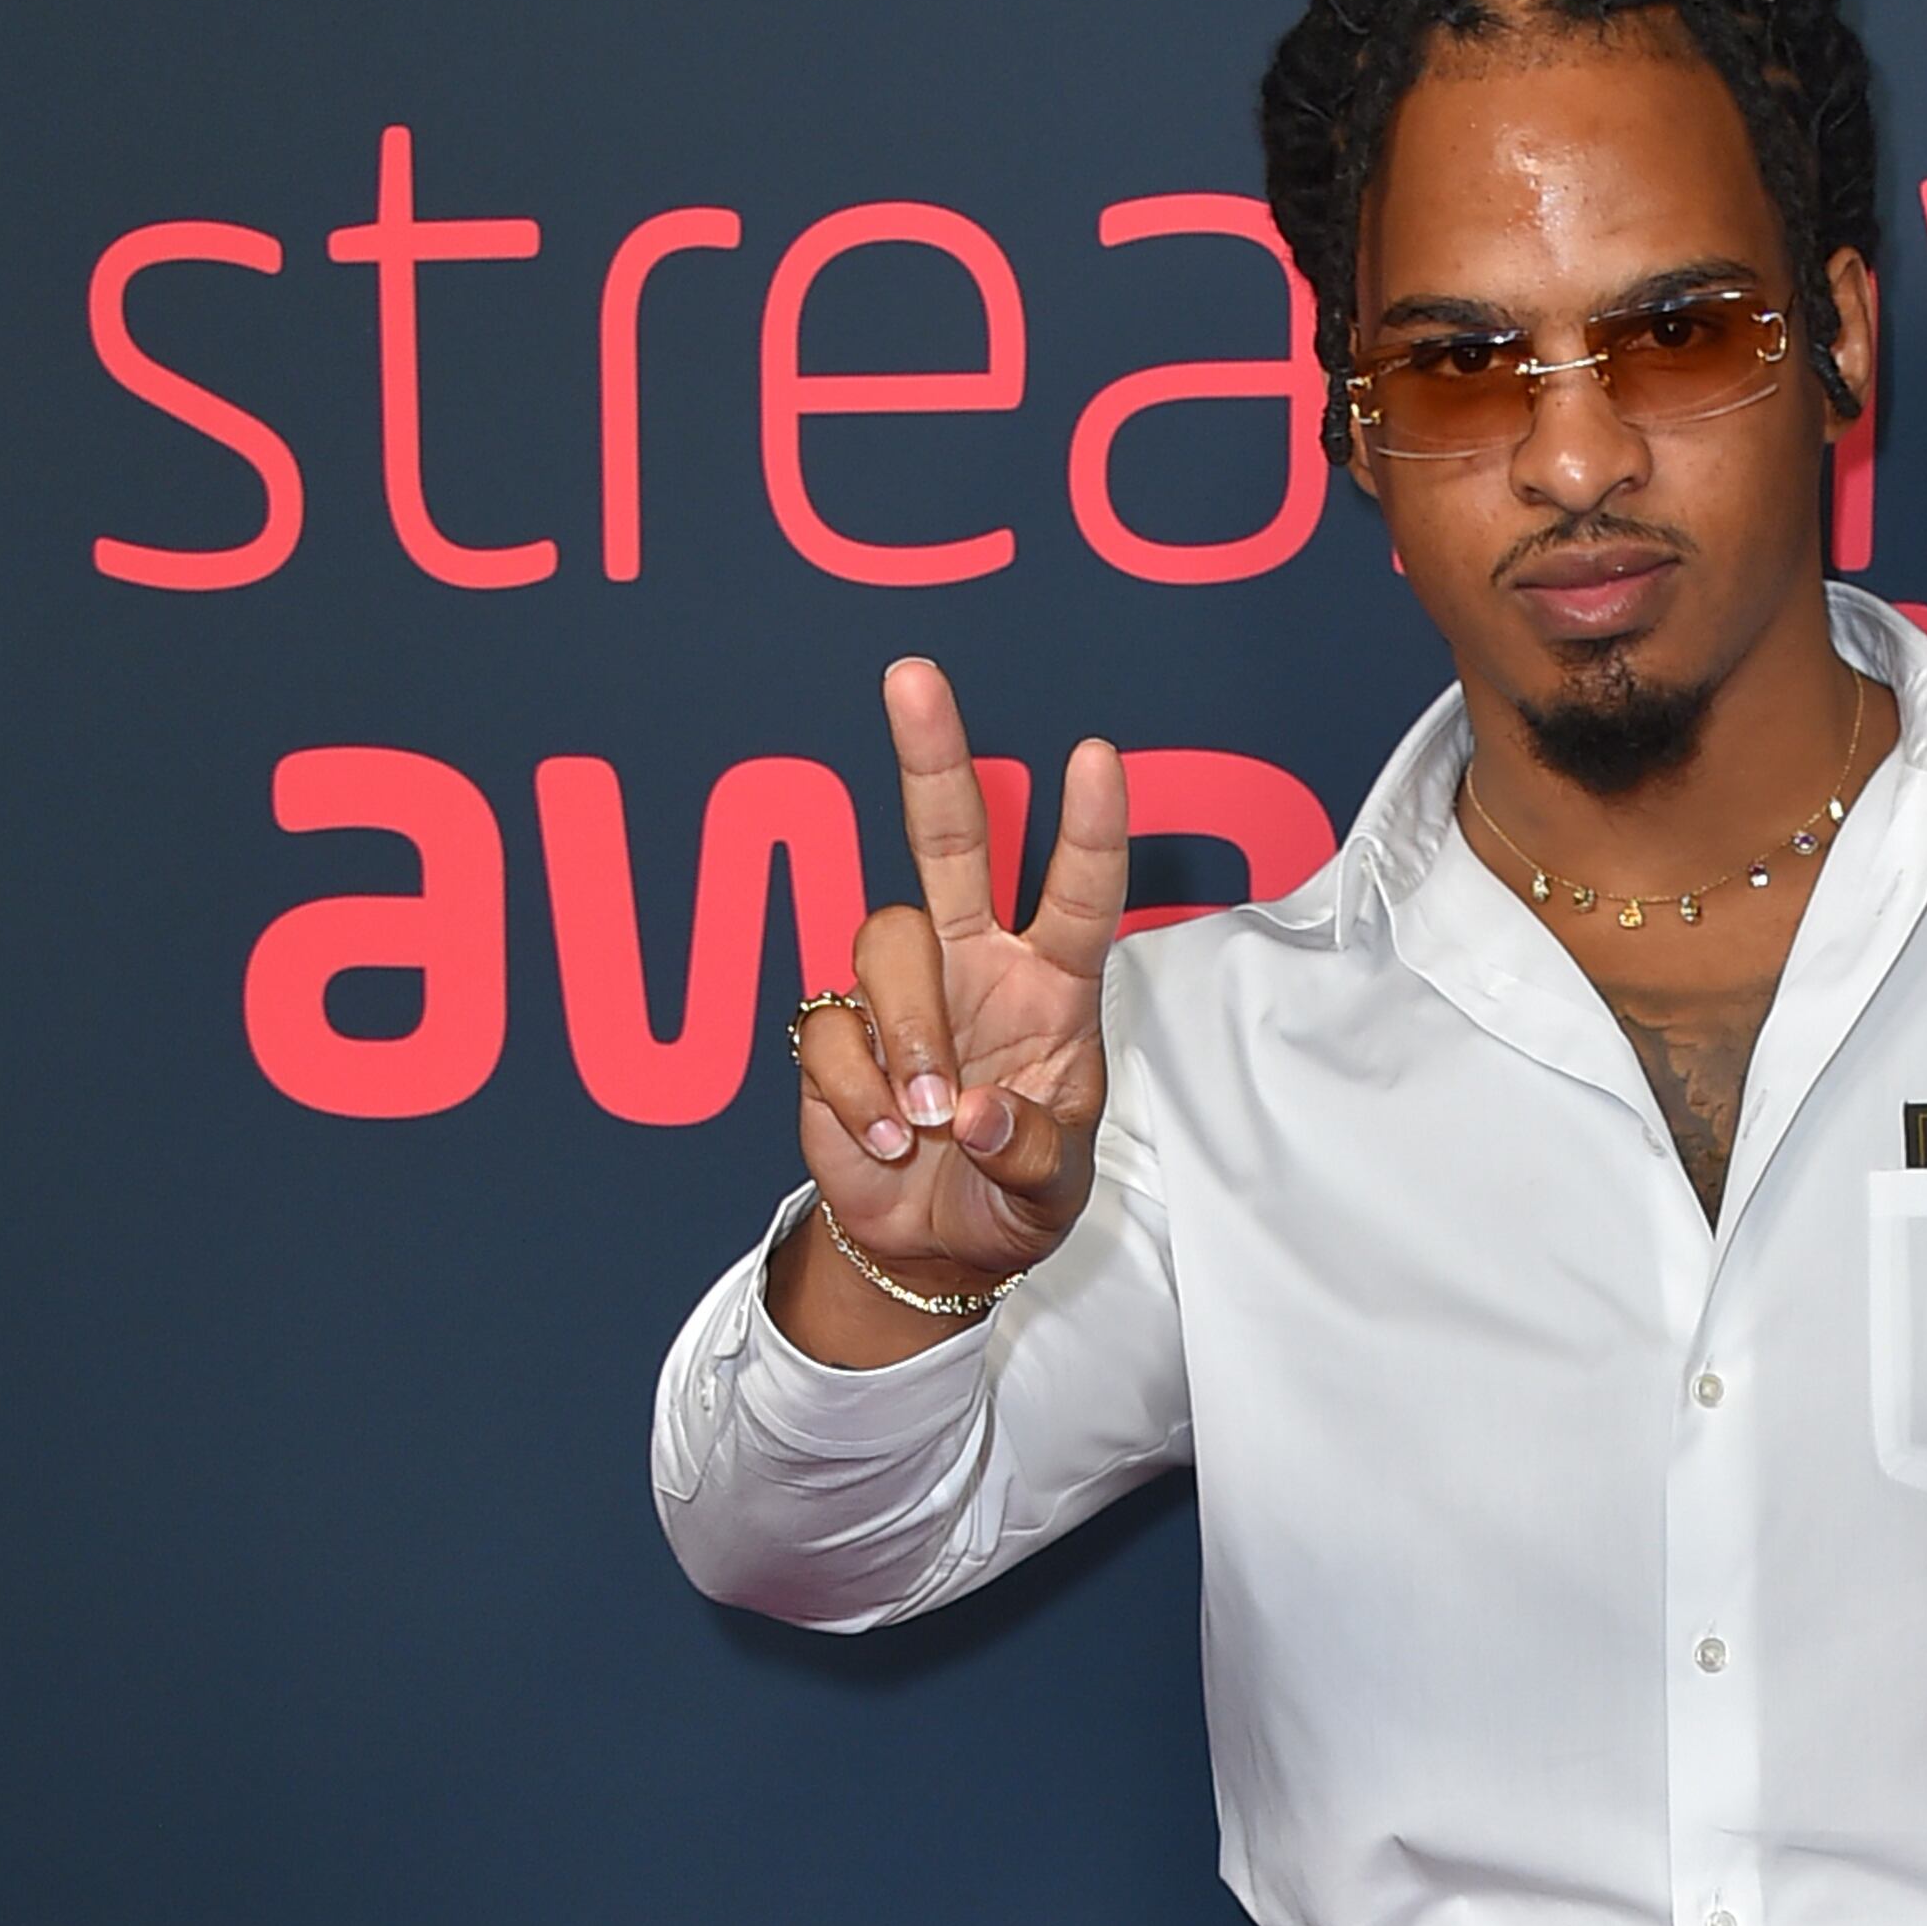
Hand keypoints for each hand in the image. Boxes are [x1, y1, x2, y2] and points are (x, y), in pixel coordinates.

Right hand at [772, 662, 1128, 1346]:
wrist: (932, 1249)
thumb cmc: (1010, 1197)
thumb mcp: (1052, 1194)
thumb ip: (1028, 1153)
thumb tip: (970, 1115)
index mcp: (1052, 986)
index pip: (1078, 894)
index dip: (1088, 828)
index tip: (1095, 756)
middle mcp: (974, 964)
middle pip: (947, 839)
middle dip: (931, 757)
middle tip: (913, 676)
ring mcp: (900, 991)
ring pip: (884, 940)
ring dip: (909, 1032)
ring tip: (924, 1121)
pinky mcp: (834, 1030)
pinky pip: (831, 1030)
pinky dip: (858, 1096)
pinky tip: (883, 1143)